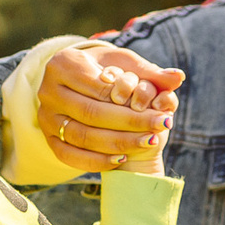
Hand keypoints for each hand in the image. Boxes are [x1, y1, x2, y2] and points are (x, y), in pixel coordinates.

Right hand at [34, 43, 182, 171]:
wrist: (77, 82)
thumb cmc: (105, 69)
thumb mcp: (125, 63)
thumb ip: (150, 71)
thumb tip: (178, 77)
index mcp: (62, 63)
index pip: (100, 87)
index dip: (132, 99)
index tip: (161, 109)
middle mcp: (47, 90)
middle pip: (91, 113)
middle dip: (130, 123)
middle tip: (162, 127)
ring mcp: (46, 117)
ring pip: (82, 136)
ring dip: (117, 143)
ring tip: (149, 142)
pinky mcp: (48, 139)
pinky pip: (69, 156)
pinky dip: (95, 160)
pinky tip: (121, 158)